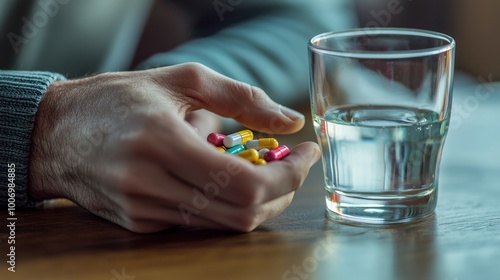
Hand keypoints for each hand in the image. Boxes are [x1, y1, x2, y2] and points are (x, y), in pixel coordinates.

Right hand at [28, 63, 319, 232]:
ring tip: (260, 168)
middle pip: (241, 213)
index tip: (307, 155)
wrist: (55, 134)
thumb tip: (290, 122)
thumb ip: (242, 98)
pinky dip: (223, 204)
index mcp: (161, 142)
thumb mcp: (180, 81)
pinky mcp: (139, 224)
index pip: (245, 184)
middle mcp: (150, 185)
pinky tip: (219, 178)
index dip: (288, 176)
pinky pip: (197, 222)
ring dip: (256, 200)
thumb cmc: (117, 99)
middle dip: (281, 192)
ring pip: (223, 224)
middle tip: (291, 165)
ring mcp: (143, 211)